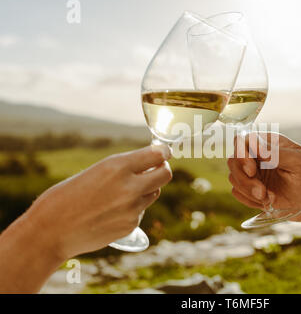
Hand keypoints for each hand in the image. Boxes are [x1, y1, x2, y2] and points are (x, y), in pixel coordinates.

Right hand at [26, 144, 171, 259]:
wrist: (52, 230)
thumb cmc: (68, 196)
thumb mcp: (96, 171)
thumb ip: (124, 167)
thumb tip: (150, 163)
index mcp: (117, 166)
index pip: (158, 155)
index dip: (163, 153)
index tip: (162, 153)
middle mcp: (130, 187)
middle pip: (165, 174)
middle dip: (162, 169)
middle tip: (154, 170)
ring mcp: (132, 208)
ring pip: (154, 192)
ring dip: (146, 189)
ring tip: (122, 192)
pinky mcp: (131, 225)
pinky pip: (141, 211)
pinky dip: (133, 208)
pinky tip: (111, 211)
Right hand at [228, 132, 300, 249]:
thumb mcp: (299, 163)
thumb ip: (276, 152)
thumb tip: (254, 143)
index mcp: (269, 143)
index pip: (243, 141)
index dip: (242, 155)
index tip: (252, 171)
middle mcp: (257, 156)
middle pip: (233, 159)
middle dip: (244, 178)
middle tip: (261, 192)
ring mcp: (252, 173)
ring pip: (233, 176)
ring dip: (247, 190)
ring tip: (267, 198)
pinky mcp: (249, 188)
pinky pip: (236, 192)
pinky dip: (248, 200)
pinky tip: (266, 202)